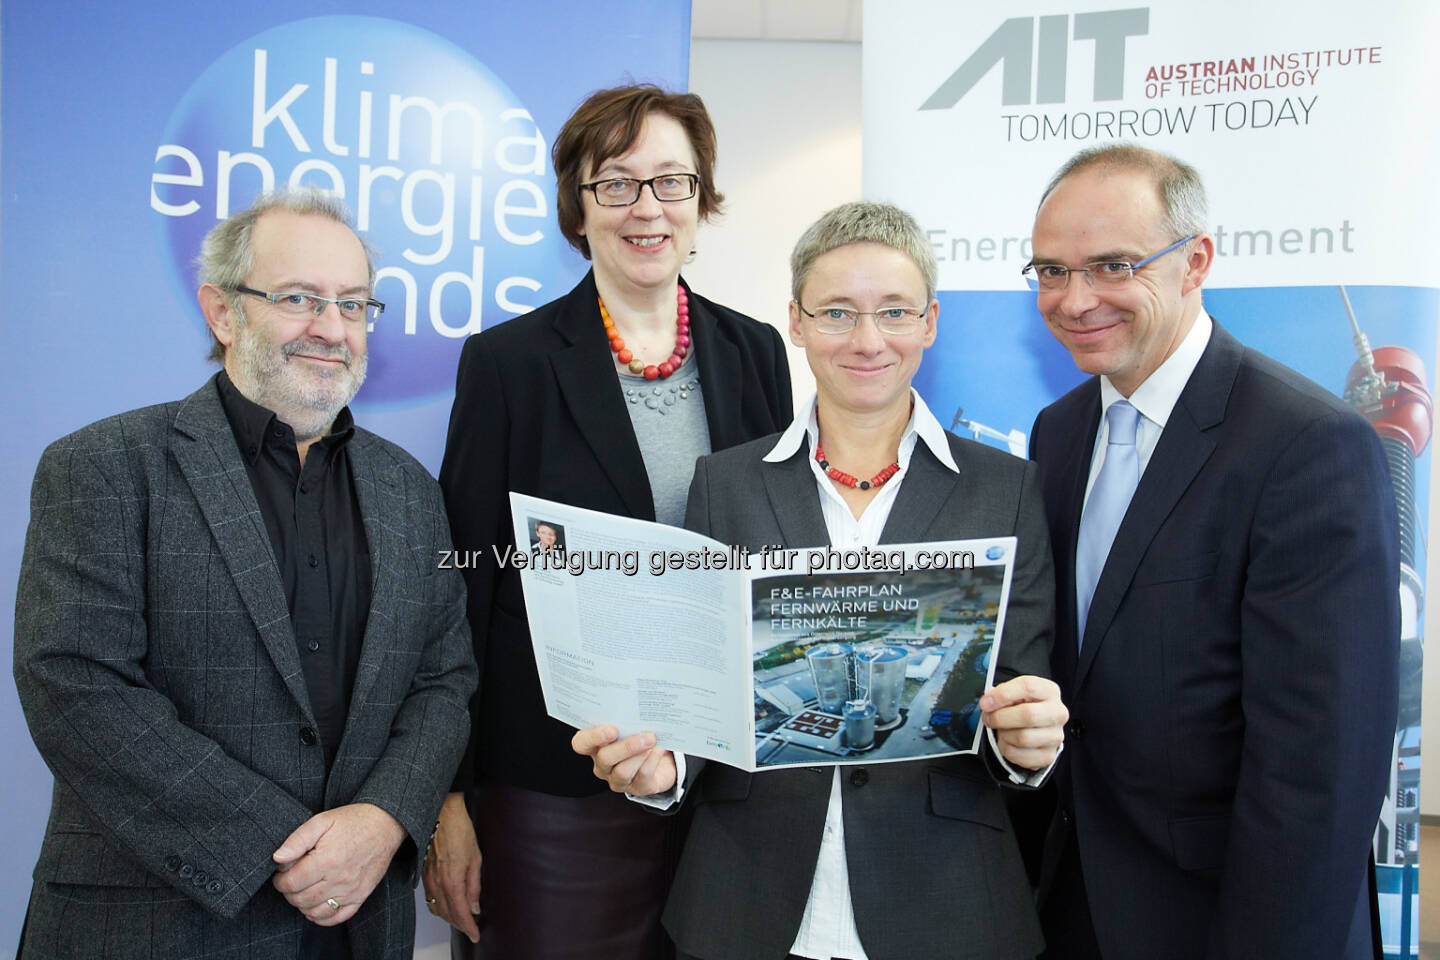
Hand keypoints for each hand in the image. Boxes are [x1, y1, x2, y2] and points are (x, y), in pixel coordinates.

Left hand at [272, 802, 406, 925]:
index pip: (291, 883)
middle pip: (300, 899)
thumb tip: (277, 858)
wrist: (386, 825)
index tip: (281, 873)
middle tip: (290, 880)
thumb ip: (297, 839)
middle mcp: (339, 880)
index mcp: (327, 860)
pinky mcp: (361, 896)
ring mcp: (351, 891)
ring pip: (315, 912)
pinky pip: (336, 917)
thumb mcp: (322, 820)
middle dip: (288, 892)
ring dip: (302, 904)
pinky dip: (321, 917)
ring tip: (303, 890)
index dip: (279, 880)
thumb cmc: (353, 821)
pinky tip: (316, 905)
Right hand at [421, 792, 481, 942]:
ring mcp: (428, 879)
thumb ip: (474, 885)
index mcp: (451, 880)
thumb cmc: (460, 830)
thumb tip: (475, 907)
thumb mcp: (475, 858)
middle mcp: (437, 883)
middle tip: (471, 929)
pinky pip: (430, 899)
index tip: (476, 934)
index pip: (460, 913)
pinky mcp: (423, 874)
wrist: (441, 812)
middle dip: (460, 925)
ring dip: (449, 918)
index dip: (468, 927)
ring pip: (437, 909)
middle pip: (447, 914)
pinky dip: (439, 907)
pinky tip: (447, 906)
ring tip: (462, 920)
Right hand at [571, 725, 676, 796]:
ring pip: (623, 771)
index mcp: (595, 746)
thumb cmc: (640, 735)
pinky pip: (642, 776)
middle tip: (647, 735)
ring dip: (640, 754)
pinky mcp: (638, 788)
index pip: (581, 743)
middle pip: (605, 758)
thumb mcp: (631, 725)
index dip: (593, 737)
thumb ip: (627, 718)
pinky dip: (652, 760)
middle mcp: (603, 765)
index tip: (612, 729)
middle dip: (626, 747)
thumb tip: (637, 707)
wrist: (663, 758)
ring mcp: (618, 780)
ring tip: (653, 740)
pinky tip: (659, 749)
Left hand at [980, 675, 1067, 770]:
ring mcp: (1055, 736)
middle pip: (1028, 715)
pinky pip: (1019, 755)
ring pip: (1023, 738)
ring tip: (1001, 729)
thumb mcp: (1014, 693)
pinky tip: (1007, 741)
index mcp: (1050, 691)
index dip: (1003, 694)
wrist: (1036, 727)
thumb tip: (987, 703)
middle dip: (1001, 718)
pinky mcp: (1047, 755)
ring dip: (1003, 734)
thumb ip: (1001, 693)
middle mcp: (1058, 713)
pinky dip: (1006, 749)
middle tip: (989, 718)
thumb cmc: (1023, 706)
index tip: (985, 702)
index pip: (1028, 687)